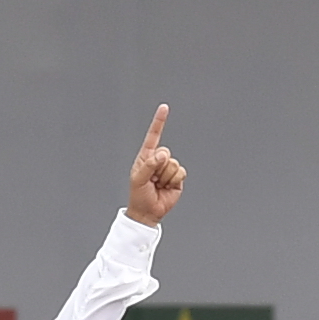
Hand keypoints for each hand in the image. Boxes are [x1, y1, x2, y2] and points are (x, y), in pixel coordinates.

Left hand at [123, 101, 186, 228]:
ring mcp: (168, 168)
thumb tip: (164, 155)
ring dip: (165, 177)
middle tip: (152, 179)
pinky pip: (180, 172)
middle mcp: (158, 160)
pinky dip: (173, 181)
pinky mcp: (178, 177)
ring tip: (158, 185)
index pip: (153, 136)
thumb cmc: (139, 194)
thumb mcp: (138, 179)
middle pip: (165, 153)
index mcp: (146, 156)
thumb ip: (149, 165)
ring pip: (173, 164)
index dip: (159, 121)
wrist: (149, 211)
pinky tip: (166, 187)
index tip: (164, 107)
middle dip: (158, 167)